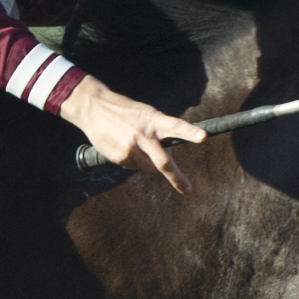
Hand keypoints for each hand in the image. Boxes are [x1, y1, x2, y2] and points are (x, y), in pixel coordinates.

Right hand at [59, 75, 205, 192]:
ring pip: (149, 168)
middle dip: (177, 177)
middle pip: (163, 162)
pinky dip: (132, 161)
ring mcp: (130, 147)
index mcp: (153, 120)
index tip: (203, 137)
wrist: (94, 109)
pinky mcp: (119, 156)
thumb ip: (159, 131)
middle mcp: (143, 135)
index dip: (190, 132)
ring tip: (135, 145)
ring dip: (148, 163)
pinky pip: (133, 167)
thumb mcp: (145, 114)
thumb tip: (167, 156)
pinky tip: (123, 147)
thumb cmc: (125, 111)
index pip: (175, 125)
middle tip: (188, 189)